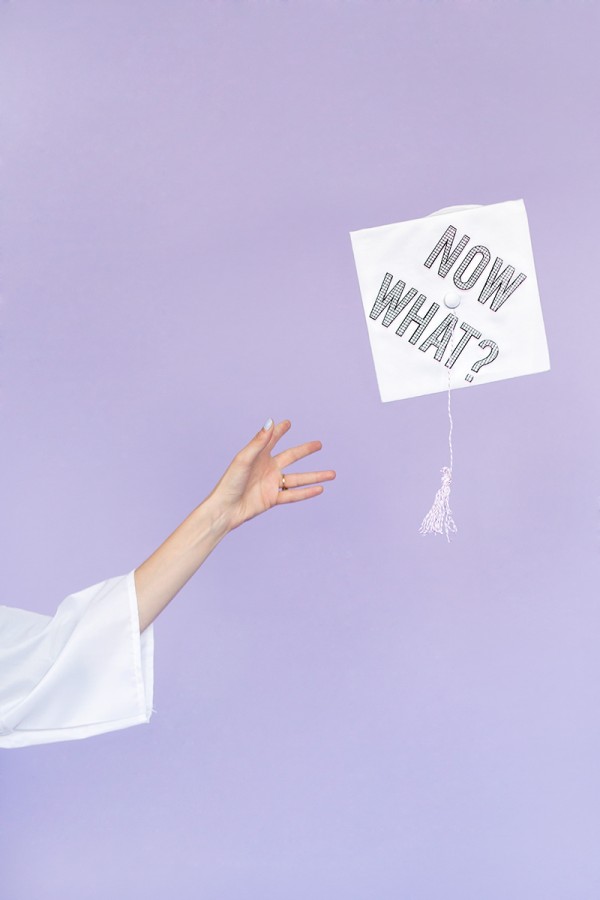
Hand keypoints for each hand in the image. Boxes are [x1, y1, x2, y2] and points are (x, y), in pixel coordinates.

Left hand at [208, 418, 335, 531]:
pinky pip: (293, 495)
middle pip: (291, 457)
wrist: (225, 509)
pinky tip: (320, 489)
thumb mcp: (244, 459)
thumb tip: (271, 421)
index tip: (288, 423)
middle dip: (305, 450)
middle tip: (319, 444)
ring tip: (332, 474)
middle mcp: (267, 468)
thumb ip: (259, 441)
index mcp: (258, 456)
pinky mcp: (273, 499)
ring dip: (315, 476)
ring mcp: (272, 484)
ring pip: (298, 478)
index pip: (272, 439)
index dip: (279, 431)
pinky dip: (307, 493)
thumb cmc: (230, 482)